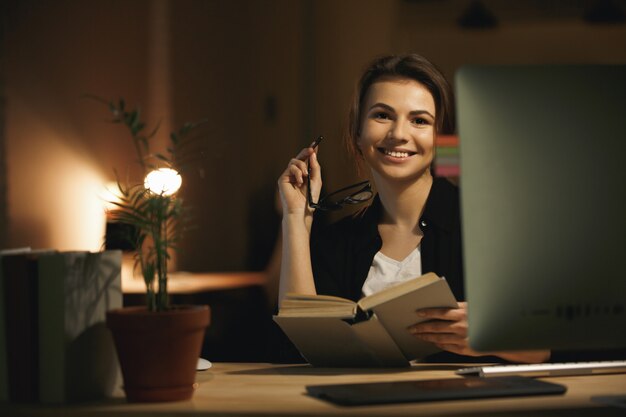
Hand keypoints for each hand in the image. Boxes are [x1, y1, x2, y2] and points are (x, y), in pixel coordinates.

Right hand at [277, 143, 321, 216]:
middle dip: (305, 152)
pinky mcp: (283, 179)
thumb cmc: (309, 198)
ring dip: (302, 166)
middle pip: (299, 158)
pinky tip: (300, 181)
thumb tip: (313, 154)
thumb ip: (315, 167)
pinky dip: (297, 173)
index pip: (306, 160)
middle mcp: (296, 174)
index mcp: (304, 174)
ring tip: (306, 176)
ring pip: (294, 161)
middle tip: (311, 149)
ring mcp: (289, 176)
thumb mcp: (316, 180)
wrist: (302, 209)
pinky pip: (290, 168)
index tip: (315, 145)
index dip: (310, 152)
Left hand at [408, 302, 549, 363]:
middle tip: (411, 328)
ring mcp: (461, 339)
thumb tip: (438, 309)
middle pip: (435, 327)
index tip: (417, 313)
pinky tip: (431, 342)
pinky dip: (437, 344)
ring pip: (438, 339)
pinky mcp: (463, 349)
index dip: (427, 313)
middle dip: (421, 328)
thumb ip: (456, 309)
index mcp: (462, 314)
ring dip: (426, 337)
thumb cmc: (483, 317)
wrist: (499, 334)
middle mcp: (460, 326)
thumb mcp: (471, 308)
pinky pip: (446, 346)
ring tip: (417, 335)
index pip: (440, 313)